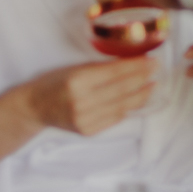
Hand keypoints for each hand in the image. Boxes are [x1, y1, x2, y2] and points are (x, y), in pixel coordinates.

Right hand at [27, 58, 155, 135]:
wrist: (35, 107)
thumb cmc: (54, 82)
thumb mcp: (74, 68)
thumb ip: (100, 68)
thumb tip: (130, 63)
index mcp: (77, 81)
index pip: (114, 73)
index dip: (136, 66)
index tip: (151, 60)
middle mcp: (81, 102)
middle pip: (121, 90)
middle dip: (142, 78)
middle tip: (157, 69)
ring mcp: (85, 120)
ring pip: (122, 106)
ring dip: (141, 95)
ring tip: (152, 86)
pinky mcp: (88, 131)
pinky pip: (114, 118)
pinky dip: (127, 108)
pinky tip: (137, 100)